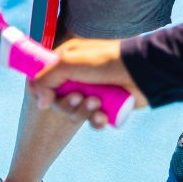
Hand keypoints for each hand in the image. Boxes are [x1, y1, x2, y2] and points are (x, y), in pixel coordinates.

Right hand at [28, 39, 148, 128]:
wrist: (141, 73)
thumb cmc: (104, 62)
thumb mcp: (67, 63)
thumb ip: (45, 79)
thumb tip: (41, 103)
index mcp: (67, 60)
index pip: (45, 79)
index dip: (44, 91)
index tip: (45, 98)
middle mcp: (78, 76)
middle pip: (58, 99)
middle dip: (67, 103)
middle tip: (79, 98)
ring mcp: (92, 91)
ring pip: (75, 112)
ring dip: (82, 113)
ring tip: (97, 104)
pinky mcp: (106, 106)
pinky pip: (92, 120)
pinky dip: (96, 121)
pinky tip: (103, 117)